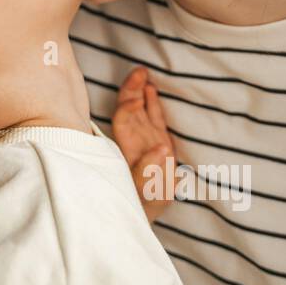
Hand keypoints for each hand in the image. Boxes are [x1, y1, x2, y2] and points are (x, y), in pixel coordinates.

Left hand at [109, 67, 175, 222]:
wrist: (146, 213)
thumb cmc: (142, 205)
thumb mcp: (146, 194)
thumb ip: (149, 173)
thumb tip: (162, 149)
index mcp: (127, 149)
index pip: (123, 122)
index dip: (128, 109)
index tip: (136, 101)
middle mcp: (134, 141)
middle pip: (128, 109)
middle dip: (131, 90)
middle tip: (139, 72)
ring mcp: (145, 139)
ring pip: (140, 110)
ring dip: (140, 91)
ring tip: (143, 73)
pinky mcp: (158, 141)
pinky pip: (154, 117)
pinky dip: (153, 103)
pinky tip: (151, 88)